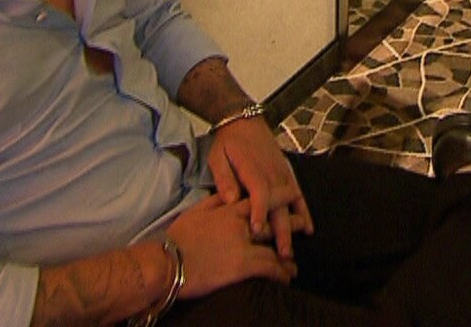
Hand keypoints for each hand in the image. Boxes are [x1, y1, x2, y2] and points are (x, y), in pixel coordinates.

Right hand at [166, 194, 297, 297]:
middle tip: (303, 225)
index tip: (292, 194)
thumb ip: (215, 202)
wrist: (167, 261)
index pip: (259, 199)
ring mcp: (243, 245)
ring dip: (286, 255)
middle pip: (272, 221)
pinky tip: (286, 277)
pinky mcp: (242, 265)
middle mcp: (240, 225)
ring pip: (273, 247)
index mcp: (228, 210)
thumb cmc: (177, 238)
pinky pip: (269, 268)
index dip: (278, 197)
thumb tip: (229, 195)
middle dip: (290, 223)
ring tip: (293, 263)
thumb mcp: (195, 212)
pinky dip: (280, 272)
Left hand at [205, 118, 312, 261]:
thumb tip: (230, 200)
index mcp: (253, 171)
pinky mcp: (287, 174)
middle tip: (281, 255)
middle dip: (281, 231)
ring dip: (293, 227)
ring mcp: (282, 175)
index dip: (260, 212)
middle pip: (279, 205)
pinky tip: (308, 228)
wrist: (244, 122)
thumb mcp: (218, 157)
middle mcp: (272, 174)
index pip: (259, 194)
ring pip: (291, 204)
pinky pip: (298, 194)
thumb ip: (224, 179)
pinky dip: (304, 211)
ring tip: (292, 250)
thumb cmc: (228, 143)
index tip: (257, 231)